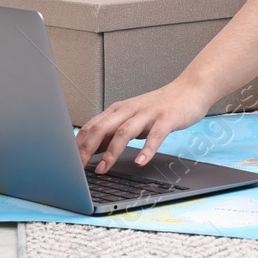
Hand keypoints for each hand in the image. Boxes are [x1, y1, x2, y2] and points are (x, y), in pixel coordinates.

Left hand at [75, 79, 213, 172]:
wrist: (191, 89)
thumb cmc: (161, 106)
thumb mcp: (133, 117)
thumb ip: (114, 131)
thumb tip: (90, 150)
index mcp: (119, 110)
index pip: (92, 125)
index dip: (78, 144)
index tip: (67, 161)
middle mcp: (131, 110)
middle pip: (103, 127)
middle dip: (87, 149)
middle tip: (79, 168)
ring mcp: (149, 113)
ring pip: (124, 131)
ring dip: (111, 152)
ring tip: (105, 169)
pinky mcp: (167, 118)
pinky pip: (155, 135)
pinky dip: (146, 149)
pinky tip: (140, 161)